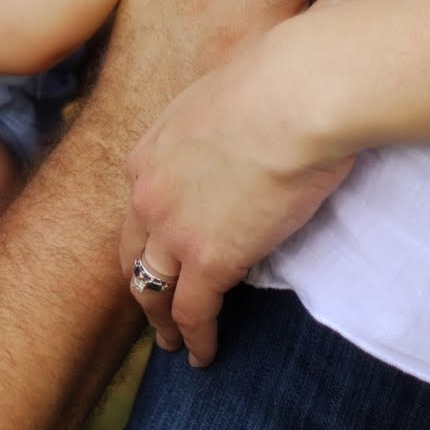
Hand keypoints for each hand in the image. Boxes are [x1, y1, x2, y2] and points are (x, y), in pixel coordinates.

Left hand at [120, 0, 398, 366]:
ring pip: (154, 290)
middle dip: (142, 280)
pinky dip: (198, 339)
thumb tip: (261, 103)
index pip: (139, 201)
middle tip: (155, 305)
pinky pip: (196, 313)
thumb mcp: (238, 86)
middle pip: (134, 250)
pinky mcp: (211, 259)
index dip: (148, 229)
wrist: (295, 91)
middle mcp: (149, 190)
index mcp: (153, 146)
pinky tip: (206, 355)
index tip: (161, 246)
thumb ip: (236, 110)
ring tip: (175, 341)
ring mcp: (174, 228)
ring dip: (162, 320)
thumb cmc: (284, 73)